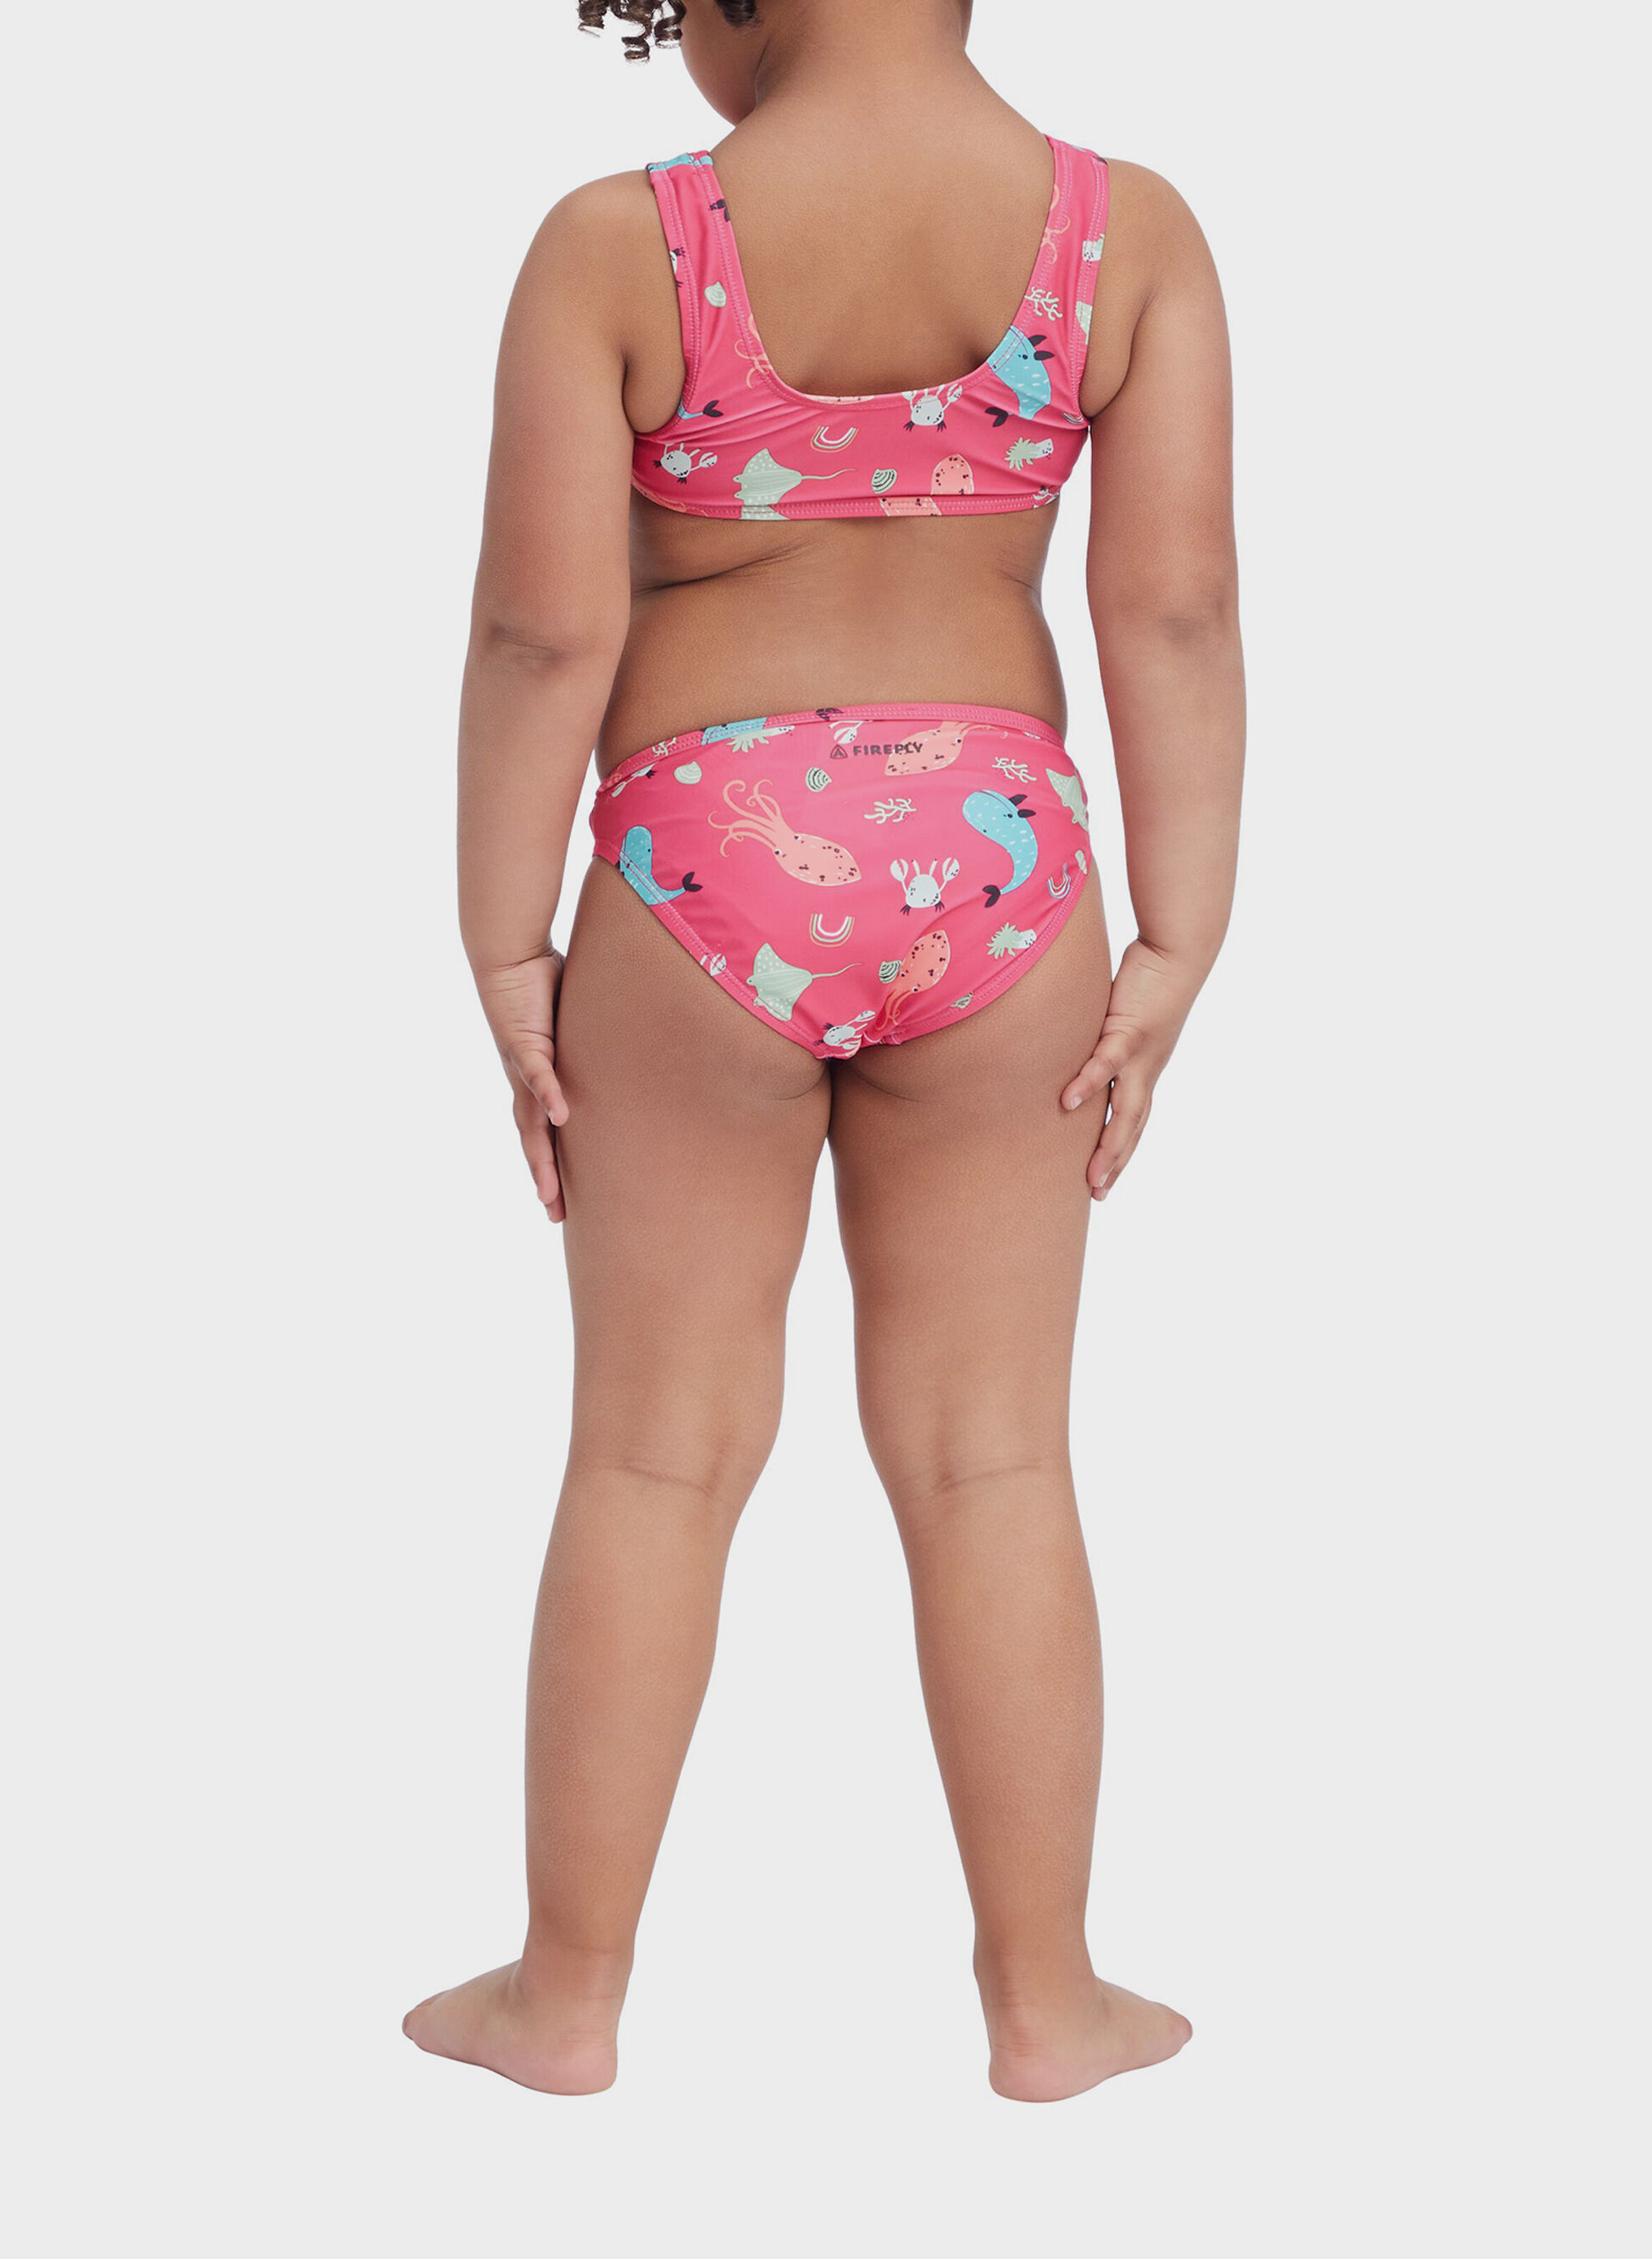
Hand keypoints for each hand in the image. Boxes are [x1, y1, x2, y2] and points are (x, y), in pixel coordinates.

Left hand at [474, 951, 568, 1220]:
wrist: (506, 954)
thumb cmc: (541, 984)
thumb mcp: (575, 1026)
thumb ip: (594, 1047)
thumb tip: (628, 1055)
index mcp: (535, 1082)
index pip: (542, 1134)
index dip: (550, 1169)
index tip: (560, 1204)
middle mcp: (525, 1081)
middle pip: (533, 1140)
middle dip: (543, 1178)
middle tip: (554, 1215)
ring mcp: (521, 1064)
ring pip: (530, 1120)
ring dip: (538, 1155)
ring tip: (548, 1189)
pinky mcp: (523, 1040)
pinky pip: (537, 1073)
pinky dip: (548, 1095)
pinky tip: (561, 1117)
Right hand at [1060, 940, 1200, 1200]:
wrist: (1179, 951)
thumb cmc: (1147, 979)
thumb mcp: (1120, 1017)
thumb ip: (1100, 1036)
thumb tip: (1075, 1046)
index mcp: (1145, 1069)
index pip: (1133, 1120)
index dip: (1120, 1152)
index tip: (1105, 1181)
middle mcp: (1146, 1069)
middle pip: (1132, 1127)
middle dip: (1116, 1163)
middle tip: (1098, 1195)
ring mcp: (1141, 1054)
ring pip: (1126, 1110)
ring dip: (1111, 1146)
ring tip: (1093, 1175)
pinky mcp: (1131, 1030)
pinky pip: (1106, 1063)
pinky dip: (1089, 1084)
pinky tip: (1068, 1103)